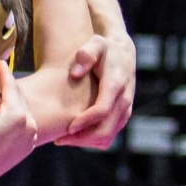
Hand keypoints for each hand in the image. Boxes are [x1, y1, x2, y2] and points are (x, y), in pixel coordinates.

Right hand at [0, 60, 38, 185]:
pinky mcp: (28, 147)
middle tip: (0, 72)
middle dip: (9, 84)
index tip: (0, 61)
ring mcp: (30, 139)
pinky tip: (6, 110)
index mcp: (17, 116)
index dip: (4, 73)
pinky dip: (17, 114)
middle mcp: (29, 127)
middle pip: (20, 97)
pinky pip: (25, 124)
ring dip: (14, 99)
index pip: (12, 87)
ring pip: (24, 110)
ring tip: (2, 89)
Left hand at [56, 32, 135, 148]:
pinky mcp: (122, 116)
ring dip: (86, 142)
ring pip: (108, 137)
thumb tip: (75, 74)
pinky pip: (109, 135)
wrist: (123, 52)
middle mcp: (124, 100)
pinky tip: (74, 135)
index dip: (85, 121)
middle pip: (106, 130)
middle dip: (82, 139)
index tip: (68, 128)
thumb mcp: (95, 43)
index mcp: (116, 84)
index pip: (102, 110)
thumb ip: (85, 55)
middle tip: (60, 140)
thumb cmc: (104, 48)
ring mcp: (125, 110)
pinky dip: (93, 140)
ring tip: (64, 139)